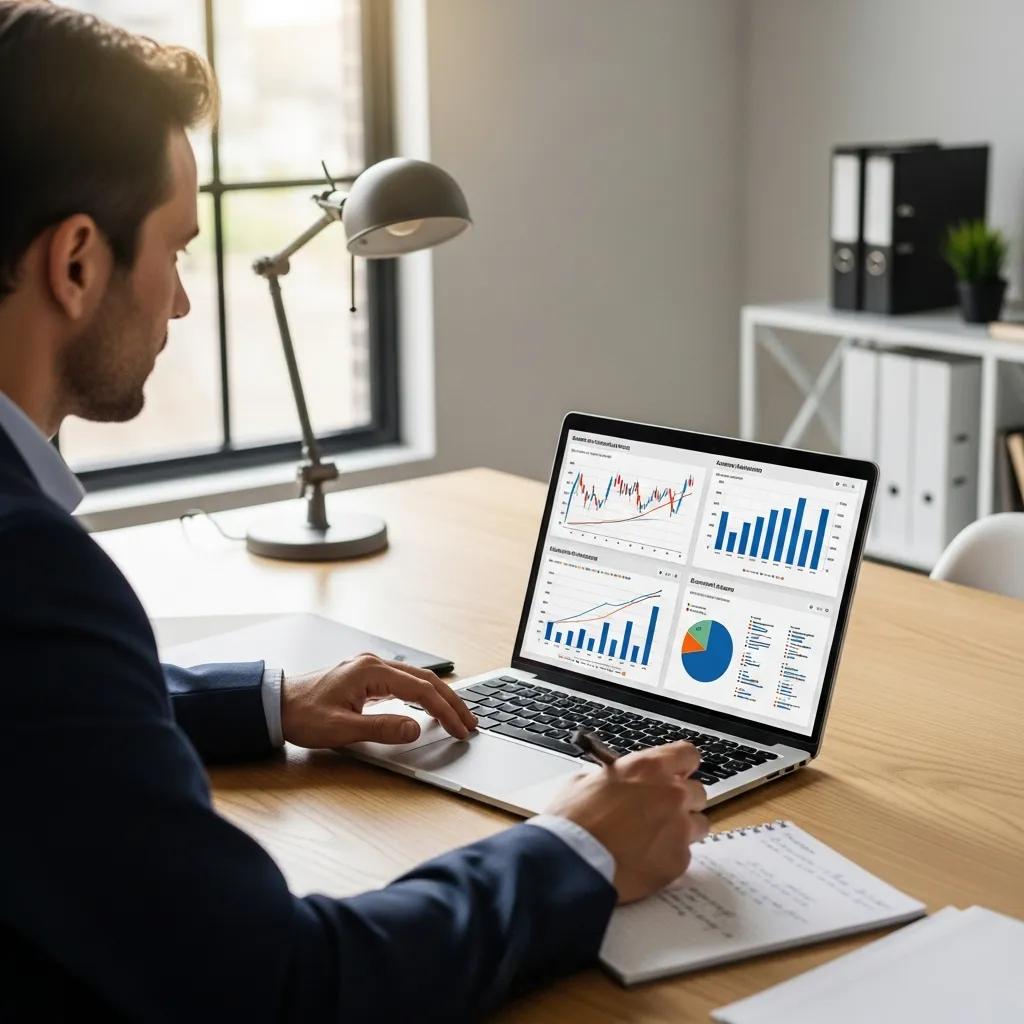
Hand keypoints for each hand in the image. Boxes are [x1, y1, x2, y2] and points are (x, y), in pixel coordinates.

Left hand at [281, 653, 477, 748]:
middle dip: (451, 702)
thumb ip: (381, 728)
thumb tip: (416, 728)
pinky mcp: (366, 678)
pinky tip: (430, 706)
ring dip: (440, 697)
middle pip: (426, 680)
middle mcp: (374, 664)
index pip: (421, 690)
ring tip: (459, 716)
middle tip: (471, 723)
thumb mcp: (342, 729)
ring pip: (417, 680)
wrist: (275, 705)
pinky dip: (423, 695)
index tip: (461, 729)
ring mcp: (370, 669)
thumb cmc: (303, 715)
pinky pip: (404, 683)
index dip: (445, 711)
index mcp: (371, 672)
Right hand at [542, 741, 708, 903]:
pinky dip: (668, 858)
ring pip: (699, 825)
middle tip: (659, 811)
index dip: (681, 765)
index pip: (687, 754)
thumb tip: (616, 782)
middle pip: (697, 792)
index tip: (676, 774)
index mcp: (649, 768)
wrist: (571, 863)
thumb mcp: (585, 781)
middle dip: (681, 801)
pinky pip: (684, 855)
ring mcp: (679, 829)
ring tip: (654, 839)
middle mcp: (671, 794)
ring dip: (682, 829)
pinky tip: (644, 861)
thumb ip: (613, 777)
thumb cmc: (573, 821)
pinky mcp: (679, 861)